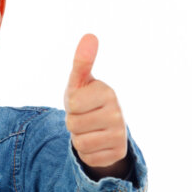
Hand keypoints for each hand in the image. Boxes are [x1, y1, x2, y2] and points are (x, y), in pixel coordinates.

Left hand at [64, 34, 127, 176]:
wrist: (102, 127)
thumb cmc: (86, 99)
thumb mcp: (79, 81)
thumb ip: (82, 61)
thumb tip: (90, 35)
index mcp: (108, 92)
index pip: (73, 104)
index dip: (71, 105)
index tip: (81, 102)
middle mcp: (118, 113)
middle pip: (73, 124)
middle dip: (73, 122)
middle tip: (84, 117)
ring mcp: (120, 135)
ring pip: (79, 143)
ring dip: (78, 137)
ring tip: (88, 129)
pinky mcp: (118, 153)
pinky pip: (88, 156)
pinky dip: (86, 152)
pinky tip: (95, 142)